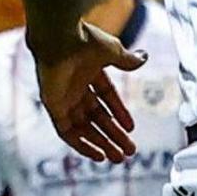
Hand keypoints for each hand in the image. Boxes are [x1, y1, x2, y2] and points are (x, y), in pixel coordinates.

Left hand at [33, 21, 147, 161]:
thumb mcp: (113, 51)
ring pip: (83, 127)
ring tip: (117, 158)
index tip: (131, 128)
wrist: (60, 37)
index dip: (119, 113)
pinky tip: (96, 154)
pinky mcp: (53, 105)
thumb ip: (127, 60)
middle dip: (112, 135)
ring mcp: (63, 97)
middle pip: (96, 117)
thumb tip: (143, 58)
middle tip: (128, 152)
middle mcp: (75, 86)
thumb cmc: (85, 40)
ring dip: (100, 143)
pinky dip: (80, 144)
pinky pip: (65, 131)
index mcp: (90, 72)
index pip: (106, 98)